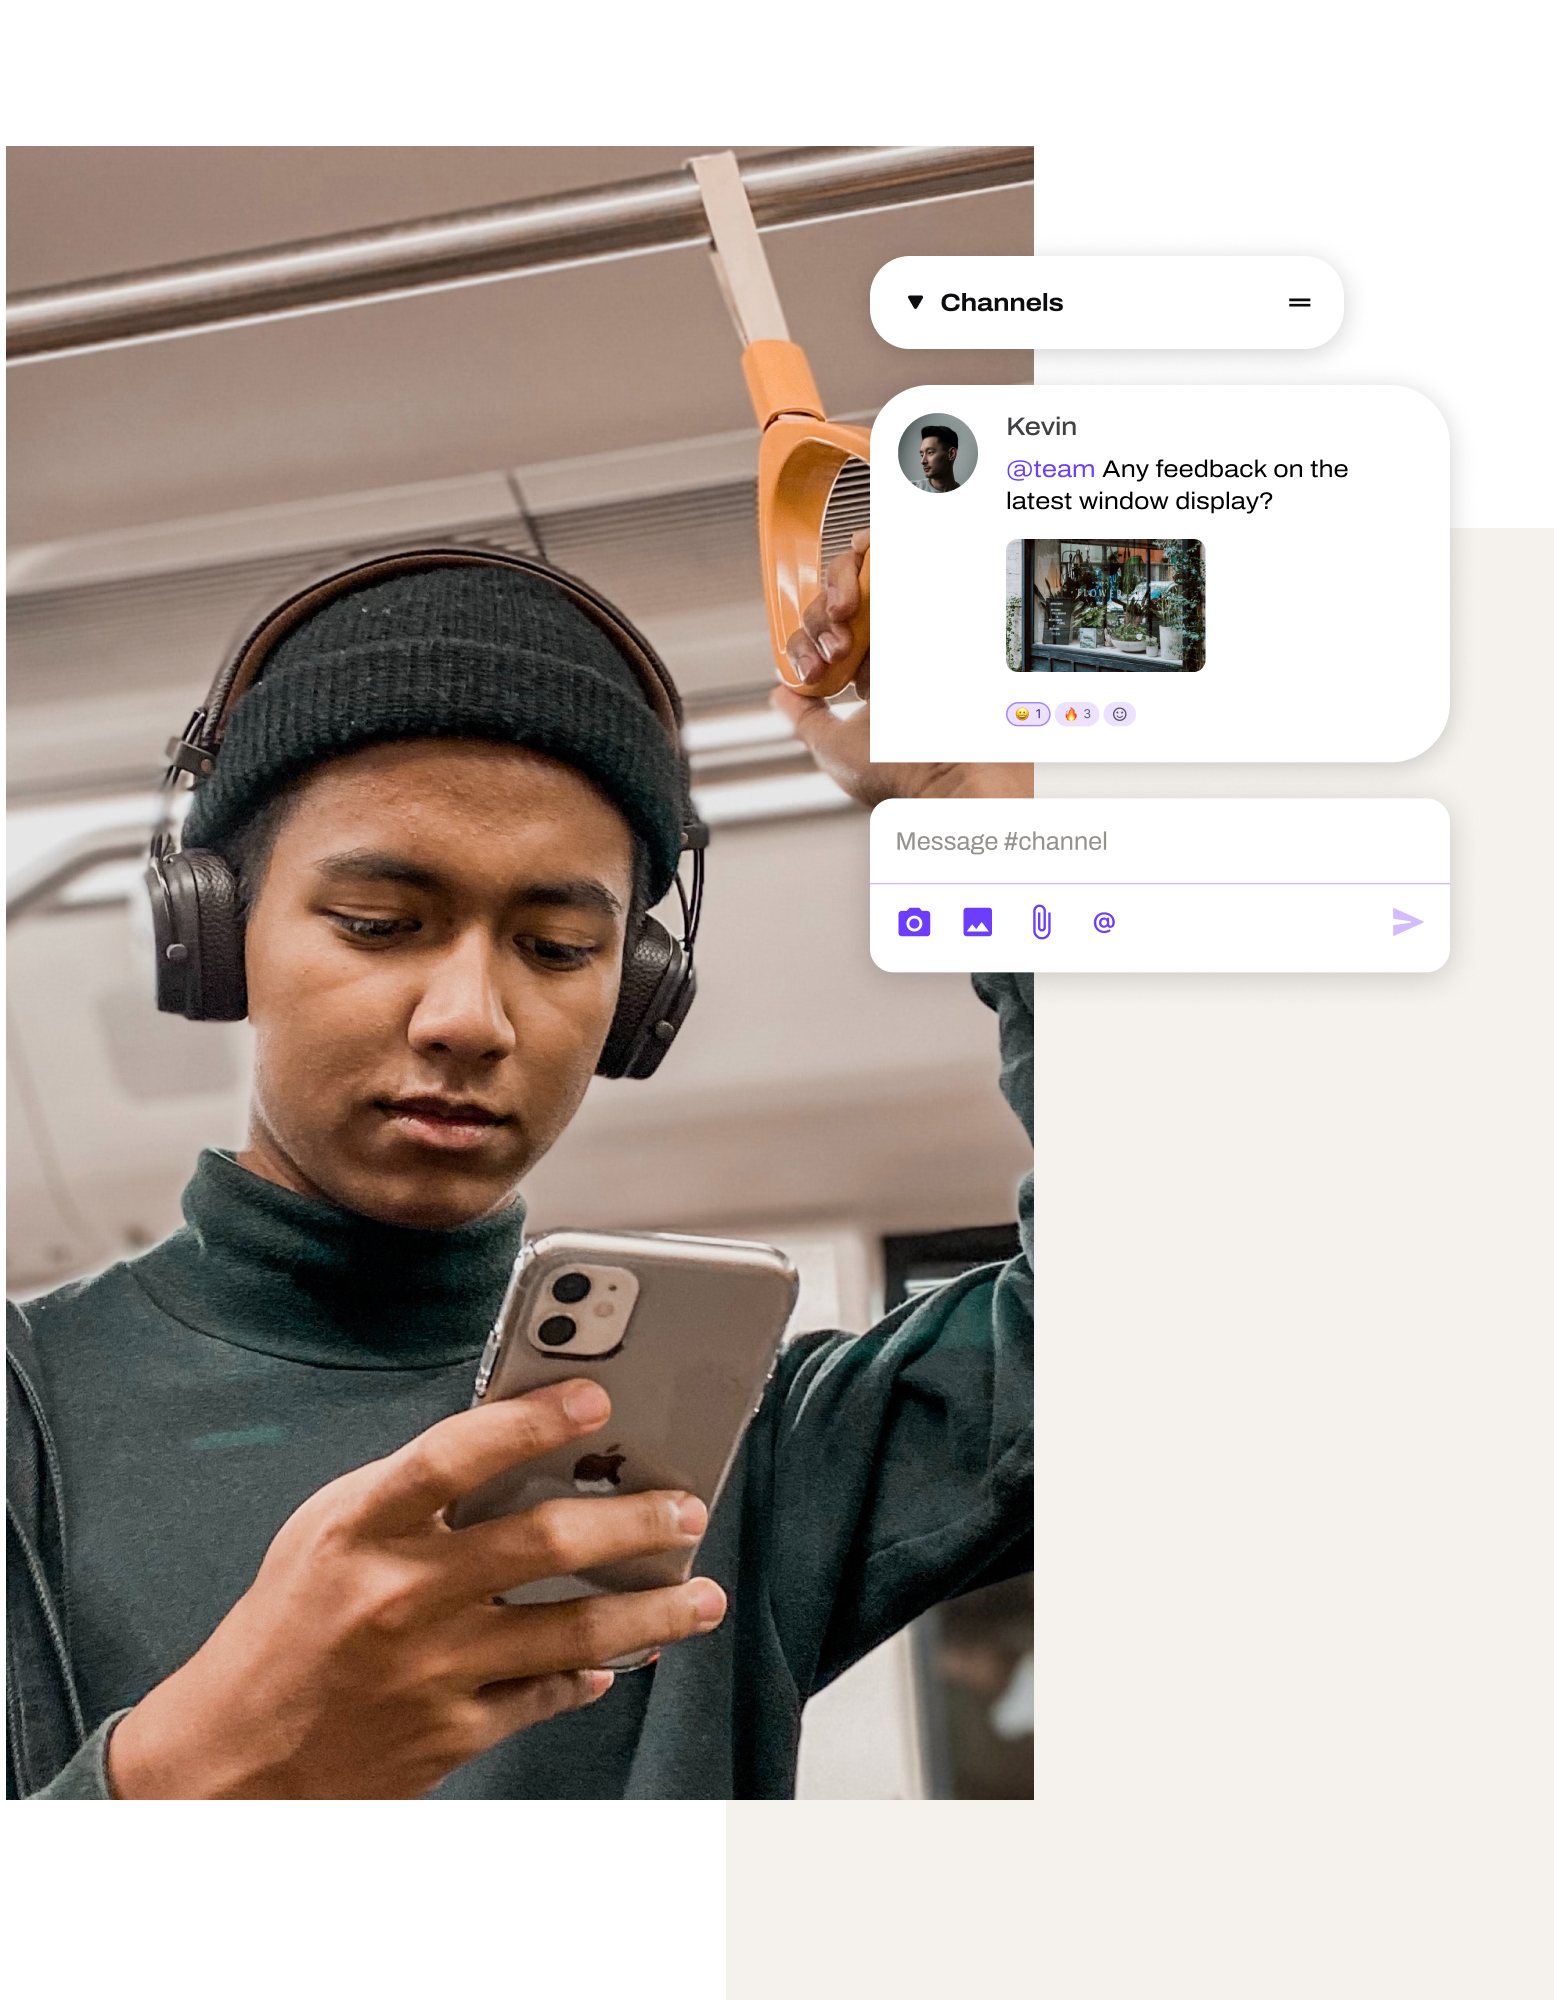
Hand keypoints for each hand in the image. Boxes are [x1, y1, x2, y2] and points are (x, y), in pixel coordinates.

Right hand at [107, 1380, 724, 1797]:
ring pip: (571, 1630)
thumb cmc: (289, 1623)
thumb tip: (524, 1447)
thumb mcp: (329, 1530)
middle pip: (542, 1541)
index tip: (597, 1397)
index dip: (532, 1418)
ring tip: (701, 1593)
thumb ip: (415, 1488)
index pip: (457, 1453)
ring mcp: (432, 1670)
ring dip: (651, 1609)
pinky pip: (547, 1694)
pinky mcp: (452, 1734)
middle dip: (632, 1520)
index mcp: (363, 1526)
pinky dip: (591, 1673)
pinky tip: (621, 1657)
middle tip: (687, 1506)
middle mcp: (401, 1595)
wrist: (232, 1762)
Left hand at [774, 530, 1033, 805]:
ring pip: (863, 569)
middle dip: (820, 616)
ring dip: (839, 585)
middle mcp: (893, 642)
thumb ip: (804, 717)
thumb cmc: (900, 772)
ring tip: (843, 617)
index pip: (828, 634)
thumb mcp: (833, 746)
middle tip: (833, 649)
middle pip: (839, 598)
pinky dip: (869, 552)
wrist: (949, 771)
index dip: (807, 642)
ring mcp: (913, 619)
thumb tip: (780, 692)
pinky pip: (896, 553)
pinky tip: (856, 579)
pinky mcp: (933, 601)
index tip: (812, 671)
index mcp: (873, 672)